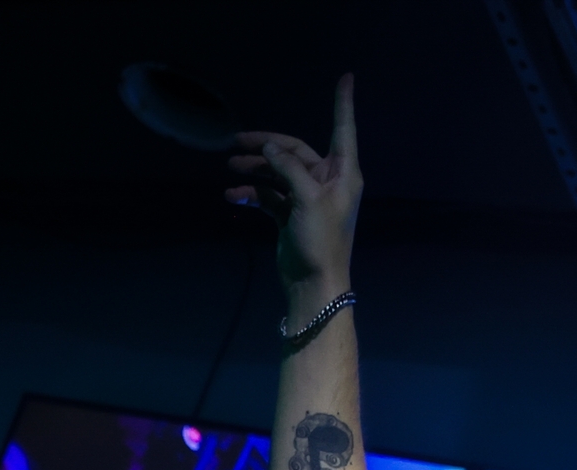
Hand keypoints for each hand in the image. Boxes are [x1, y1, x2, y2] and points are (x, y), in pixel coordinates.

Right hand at [227, 74, 362, 305]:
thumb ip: (289, 169)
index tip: (346, 78)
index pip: (343, 129)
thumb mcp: (308, 199)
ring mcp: (307, 198)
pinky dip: (252, 194)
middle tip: (237, 140)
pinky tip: (232, 195)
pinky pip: (269, 197)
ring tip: (230, 166)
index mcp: (341, 172)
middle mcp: (326, 180)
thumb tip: (270, 149)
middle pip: (294, 152)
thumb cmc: (321, 240)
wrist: (313, 284)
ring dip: (255, 169)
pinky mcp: (290, 215)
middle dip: (267, 146)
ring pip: (278, 174)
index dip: (343, 104)